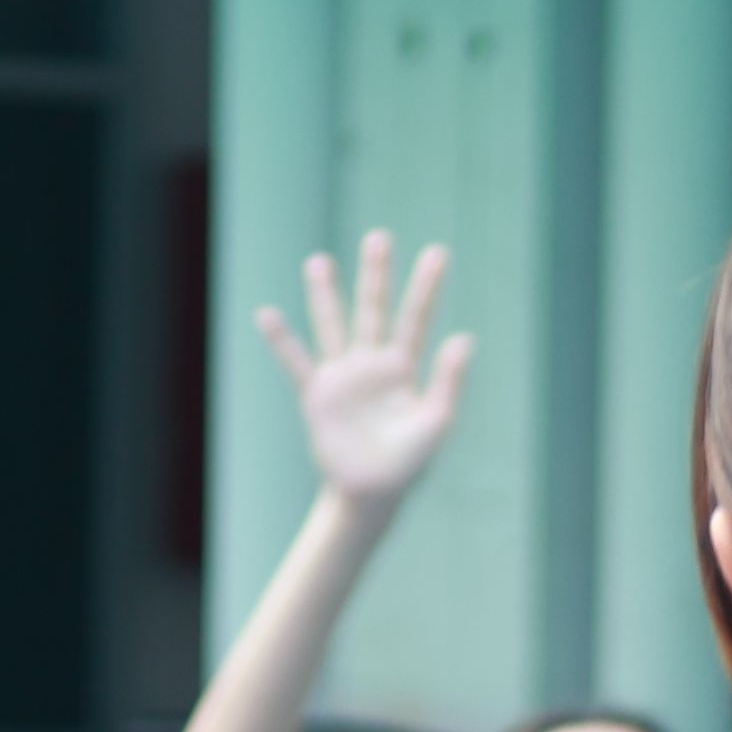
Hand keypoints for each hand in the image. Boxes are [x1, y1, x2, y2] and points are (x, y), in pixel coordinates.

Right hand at [258, 233, 473, 510]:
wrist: (372, 493)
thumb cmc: (409, 461)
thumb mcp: (437, 421)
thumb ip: (449, 380)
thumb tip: (464, 337)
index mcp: (405, 368)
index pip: (416, 318)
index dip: (426, 287)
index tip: (437, 252)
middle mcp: (372, 363)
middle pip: (374, 309)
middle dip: (376, 275)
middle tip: (379, 238)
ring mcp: (343, 377)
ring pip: (333, 326)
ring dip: (326, 295)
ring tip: (319, 261)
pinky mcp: (317, 396)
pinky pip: (297, 362)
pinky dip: (282, 340)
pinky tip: (267, 314)